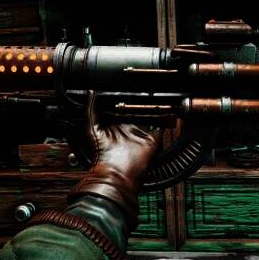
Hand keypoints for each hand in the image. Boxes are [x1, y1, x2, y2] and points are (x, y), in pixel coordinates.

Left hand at [68, 91, 160, 229]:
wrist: (114, 173)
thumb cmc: (100, 154)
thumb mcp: (91, 128)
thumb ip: (90, 110)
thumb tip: (90, 92)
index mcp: (115, 125)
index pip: (122, 109)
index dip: (125, 99)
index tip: (129, 86)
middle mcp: (129, 129)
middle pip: (137, 111)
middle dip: (141, 102)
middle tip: (146, 88)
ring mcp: (141, 134)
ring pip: (150, 117)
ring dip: (154, 109)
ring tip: (158, 95)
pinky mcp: (151, 141)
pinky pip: (161, 128)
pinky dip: (166, 120)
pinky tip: (168, 111)